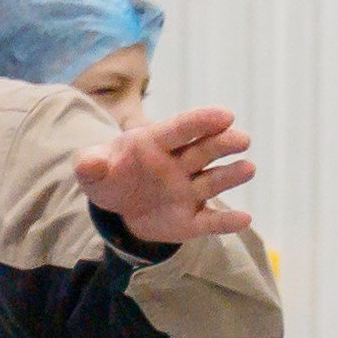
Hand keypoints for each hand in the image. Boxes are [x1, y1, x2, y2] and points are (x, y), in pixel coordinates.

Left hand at [78, 104, 255, 244]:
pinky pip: (211, 221)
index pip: (181, 129)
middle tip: (241, 139)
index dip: (202, 121)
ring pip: (213, 182)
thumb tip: (89, 164)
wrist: (118, 205)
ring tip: (247, 169)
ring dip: (230, 176)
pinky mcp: (192, 219)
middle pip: (205, 150)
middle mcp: (181, 164)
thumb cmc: (110, 175)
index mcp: (157, 143)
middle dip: (223, 143)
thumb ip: (90, 164)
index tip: (225, 116)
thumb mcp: (92, 169)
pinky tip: (244, 220)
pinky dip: (226, 222)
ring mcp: (189, 191)